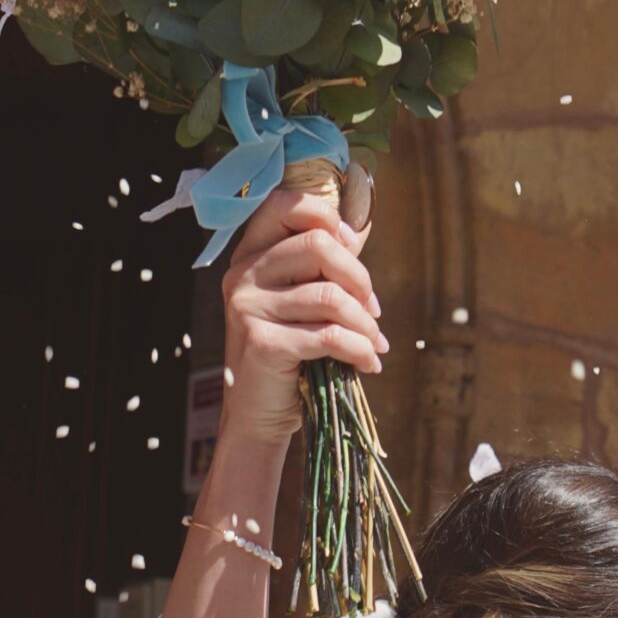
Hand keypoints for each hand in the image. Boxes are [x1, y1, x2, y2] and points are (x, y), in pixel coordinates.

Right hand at [220, 186, 383, 446]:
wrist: (259, 412)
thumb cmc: (289, 353)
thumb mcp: (303, 302)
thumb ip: (324, 265)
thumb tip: (362, 225)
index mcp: (251, 254)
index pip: (284, 204)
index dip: (327, 217)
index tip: (353, 248)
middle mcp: (243, 274)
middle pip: (318, 246)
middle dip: (360, 279)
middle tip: (373, 311)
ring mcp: (248, 307)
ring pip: (330, 296)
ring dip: (366, 324)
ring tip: (375, 343)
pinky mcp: (262, 343)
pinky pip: (329, 336)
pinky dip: (361, 350)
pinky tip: (369, 363)